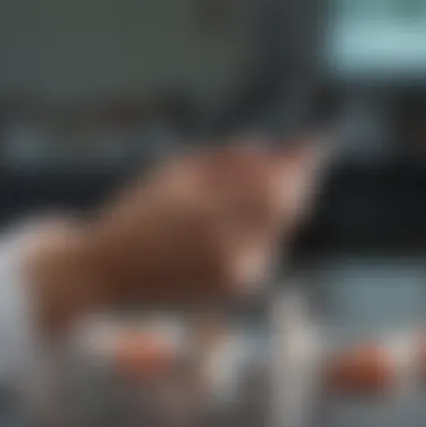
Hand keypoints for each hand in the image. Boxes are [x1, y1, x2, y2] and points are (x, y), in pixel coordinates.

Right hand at [26, 143, 318, 334]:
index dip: (300, 163)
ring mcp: (236, 273)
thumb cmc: (138, 214)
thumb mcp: (176, 172)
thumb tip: (274, 149)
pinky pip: (266, 246)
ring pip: (279, 227)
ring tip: (264, 179)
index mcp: (208, 215)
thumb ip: (226, 161)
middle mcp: (229, 249)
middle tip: (301, 154)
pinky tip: (240, 214)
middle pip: (287, 208)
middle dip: (298, 179)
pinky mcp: (238, 287)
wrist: (110, 272)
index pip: (276, 187)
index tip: (316, 140)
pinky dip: (263, 225)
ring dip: (279, 201)